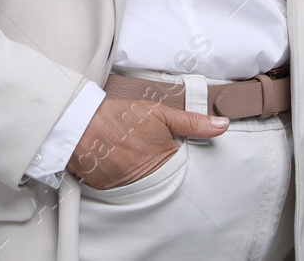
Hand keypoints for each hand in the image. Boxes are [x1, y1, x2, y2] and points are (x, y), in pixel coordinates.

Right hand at [68, 97, 226, 189]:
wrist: (80, 122)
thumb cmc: (120, 114)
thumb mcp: (160, 113)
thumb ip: (193, 122)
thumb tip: (223, 125)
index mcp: (164, 159)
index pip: (183, 169)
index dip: (175, 158)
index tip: (167, 151)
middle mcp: (148, 177)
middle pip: (163, 180)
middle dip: (157, 169)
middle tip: (143, 152)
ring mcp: (127, 186)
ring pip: (142, 187)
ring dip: (138, 174)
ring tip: (127, 155)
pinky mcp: (108, 191)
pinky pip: (121, 190)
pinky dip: (120, 179)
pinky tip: (115, 162)